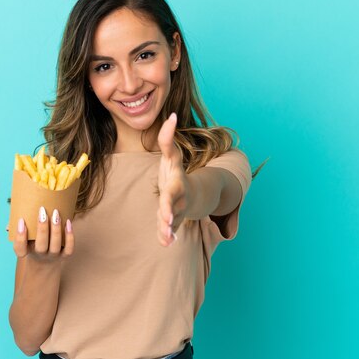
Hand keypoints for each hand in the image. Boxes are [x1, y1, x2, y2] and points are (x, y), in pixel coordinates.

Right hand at [11, 206, 74, 261]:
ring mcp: (54, 256)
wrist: (46, 263)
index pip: (20, 249)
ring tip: (55, 213)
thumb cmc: (32, 244)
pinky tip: (68, 222)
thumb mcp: (24, 239)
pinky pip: (69, 248)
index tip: (21, 221)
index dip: (20, 236)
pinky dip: (70, 236)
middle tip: (42, 211)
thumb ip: (17, 230)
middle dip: (42, 228)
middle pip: (41, 245)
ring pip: (56, 245)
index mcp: (27, 252)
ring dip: (56, 229)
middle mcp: (40, 255)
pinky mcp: (65, 255)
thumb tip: (9, 225)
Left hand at [157, 112, 189, 246]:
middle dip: (170, 213)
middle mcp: (179, 197)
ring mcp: (178, 210)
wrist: (193, 193)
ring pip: (172, 221)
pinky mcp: (174, 221)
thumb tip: (172, 116)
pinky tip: (165, 243)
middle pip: (173, 206)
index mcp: (176, 182)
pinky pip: (170, 230)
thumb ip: (168, 138)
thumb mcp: (172, 157)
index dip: (168, 195)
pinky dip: (167, 236)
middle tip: (167, 222)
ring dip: (168, 229)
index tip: (166, 197)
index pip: (172, 187)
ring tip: (166, 238)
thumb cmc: (176, 174)